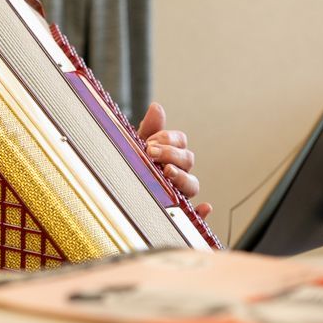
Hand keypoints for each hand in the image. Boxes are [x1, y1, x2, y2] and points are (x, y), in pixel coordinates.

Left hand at [137, 102, 212, 219]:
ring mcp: (179, 191)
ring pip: (193, 184)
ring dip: (183, 177)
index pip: (180, 141)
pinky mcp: (177, 212)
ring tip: (168, 172)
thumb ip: (149, 128)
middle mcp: (179, 171)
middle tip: (150, 153)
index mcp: (171, 153)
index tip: (148, 141)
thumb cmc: (132, 163)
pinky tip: (205, 208)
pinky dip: (202, 212)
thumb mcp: (137, 145)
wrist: (118, 187)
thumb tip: (157, 107)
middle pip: (188, 159)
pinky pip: (195, 215)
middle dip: (170, 154)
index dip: (167, 139)